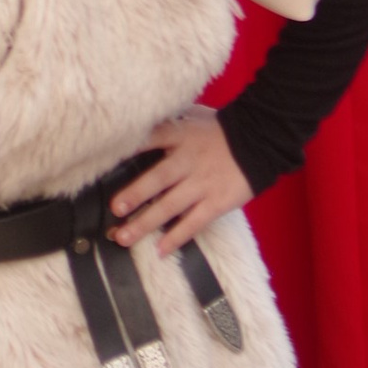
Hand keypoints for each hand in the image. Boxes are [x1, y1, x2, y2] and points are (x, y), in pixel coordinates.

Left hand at [108, 110, 252, 254]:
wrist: (261, 140)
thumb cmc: (220, 129)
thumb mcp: (192, 116)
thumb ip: (167, 122)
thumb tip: (137, 122)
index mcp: (181, 135)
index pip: (151, 138)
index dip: (129, 148)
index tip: (105, 158)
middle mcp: (189, 160)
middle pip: (158, 178)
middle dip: (135, 194)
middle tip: (116, 208)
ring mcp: (203, 183)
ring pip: (171, 206)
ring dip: (146, 222)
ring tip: (124, 237)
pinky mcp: (217, 202)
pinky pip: (194, 222)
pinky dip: (177, 237)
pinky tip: (160, 250)